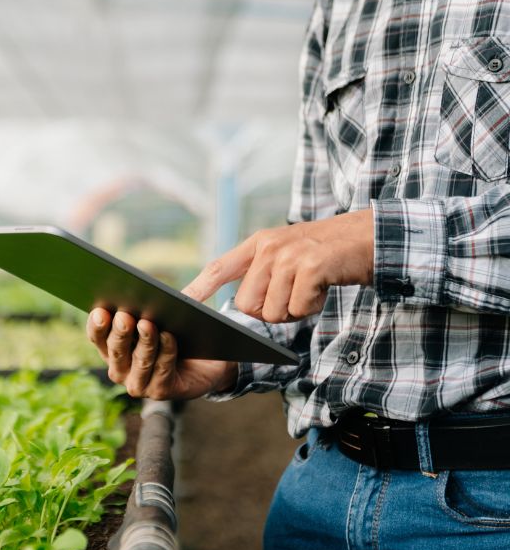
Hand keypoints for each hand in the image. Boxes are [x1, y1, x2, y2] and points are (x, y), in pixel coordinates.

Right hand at [86, 308, 236, 399]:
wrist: (206, 364)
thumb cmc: (179, 335)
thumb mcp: (165, 314)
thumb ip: (160, 302)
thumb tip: (170, 281)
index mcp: (112, 348)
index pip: (97, 336)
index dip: (97, 324)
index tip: (100, 310)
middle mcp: (120, 369)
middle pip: (116, 350)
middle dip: (120, 332)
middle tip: (124, 316)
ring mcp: (138, 383)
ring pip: (140, 360)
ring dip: (144, 341)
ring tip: (147, 323)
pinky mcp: (160, 391)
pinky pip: (162, 369)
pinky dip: (166, 351)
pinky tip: (169, 336)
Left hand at [183, 209, 373, 322]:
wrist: (368, 237)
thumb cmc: (326, 254)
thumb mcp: (287, 253)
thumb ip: (261, 273)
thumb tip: (240, 306)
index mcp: (258, 244)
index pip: (219, 267)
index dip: (198, 287)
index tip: (181, 302)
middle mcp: (269, 248)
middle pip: (247, 305)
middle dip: (269, 311)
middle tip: (293, 294)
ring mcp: (289, 256)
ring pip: (272, 311)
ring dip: (293, 310)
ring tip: (309, 288)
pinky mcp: (311, 267)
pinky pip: (298, 308)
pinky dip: (312, 307)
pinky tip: (322, 288)